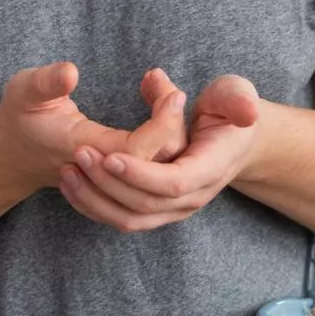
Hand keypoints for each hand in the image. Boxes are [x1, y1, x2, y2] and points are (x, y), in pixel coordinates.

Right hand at [0, 64, 189, 193]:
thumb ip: (46, 82)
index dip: (162, 125)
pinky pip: (151, 170)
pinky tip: (163, 116)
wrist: (10, 156)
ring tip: (168, 97)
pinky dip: (165, 146)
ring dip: (172, 137)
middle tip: (171, 90)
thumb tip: (71, 72)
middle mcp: (102, 169)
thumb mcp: (24, 91)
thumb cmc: (19, 117)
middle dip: (174, 129)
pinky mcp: (117, 178)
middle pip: (157, 165)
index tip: (173, 93)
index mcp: (84, 148)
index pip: (137, 149)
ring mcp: (111, 178)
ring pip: (158, 171)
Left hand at [60, 74, 262, 233]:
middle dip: (108, 183)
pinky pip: (122, 219)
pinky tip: (71, 185)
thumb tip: (246, 111)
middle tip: (78, 154)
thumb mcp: (235, 95)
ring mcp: (174, 209)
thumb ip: (238, 99)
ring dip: (96, 200)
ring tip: (68, 171)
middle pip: (145, 205)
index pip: (172, 183)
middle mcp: (192, 197)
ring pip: (130, 220)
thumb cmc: (229, 112)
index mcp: (209, 169)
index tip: (108, 155)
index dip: (139, 174)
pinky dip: (94, 207)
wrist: (234, 141)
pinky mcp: (157, 211)